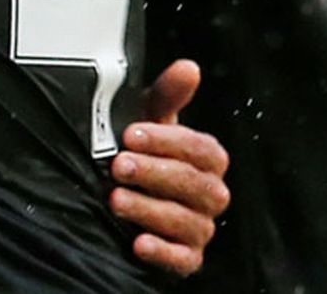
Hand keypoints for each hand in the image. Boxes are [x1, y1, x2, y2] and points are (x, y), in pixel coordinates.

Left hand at [111, 60, 229, 278]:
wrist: (123, 195)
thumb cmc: (141, 151)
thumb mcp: (148, 121)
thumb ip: (168, 96)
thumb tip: (189, 67)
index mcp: (207, 160)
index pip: (202, 150)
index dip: (168, 141)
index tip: (131, 134)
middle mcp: (211, 194)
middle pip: (196, 185)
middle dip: (155, 173)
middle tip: (119, 164)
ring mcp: (200, 227)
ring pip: (189, 222)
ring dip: (150, 209)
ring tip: (115, 199)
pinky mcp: (187, 257)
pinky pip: (184, 260)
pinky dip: (163, 252)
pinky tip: (138, 242)